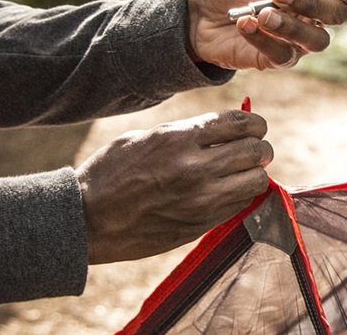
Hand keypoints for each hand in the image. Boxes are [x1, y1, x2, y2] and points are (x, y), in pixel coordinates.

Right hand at [75, 110, 272, 263]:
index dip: (254, 124)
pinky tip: (228, 191)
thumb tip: (226, 128)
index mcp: (179, 139)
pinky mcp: (202, 224)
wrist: (85, 220)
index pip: (241, 123)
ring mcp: (201, 199)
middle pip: (257, 151)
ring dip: (255, 174)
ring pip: (257, 180)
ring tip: (243, 172)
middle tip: (253, 151)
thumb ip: (188, 132)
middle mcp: (195, 167)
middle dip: (260, 148)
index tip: (253, 128)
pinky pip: (241, 205)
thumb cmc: (111, 172)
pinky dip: (241, 195)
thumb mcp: (145, 138)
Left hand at [187, 0, 346, 69]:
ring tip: (262, 12)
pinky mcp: (278, 59)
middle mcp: (316, 16)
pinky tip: (245, 23)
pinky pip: (285, 55)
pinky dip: (264, 39)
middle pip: (338, 16)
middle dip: (311, 3)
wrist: (198, 11)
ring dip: (291, 25)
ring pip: (318, 41)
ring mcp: (299, 40)